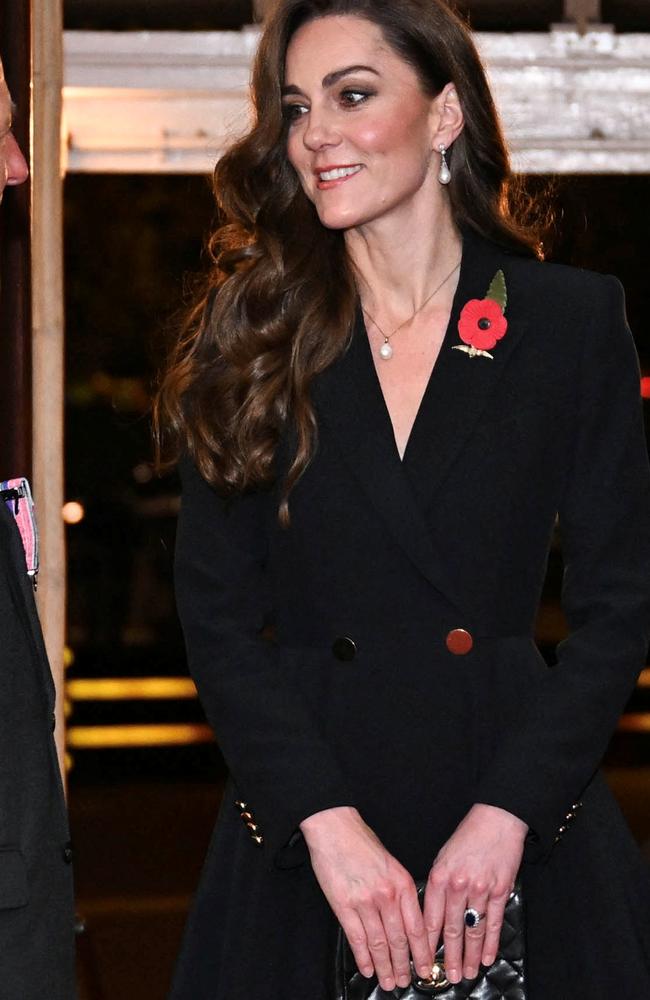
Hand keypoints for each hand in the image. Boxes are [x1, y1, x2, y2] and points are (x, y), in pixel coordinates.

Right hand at [300, 806, 432, 991]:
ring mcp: (365, 901)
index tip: (426, 968)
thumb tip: (408, 919)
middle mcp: (387, 895)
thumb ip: (401, 891)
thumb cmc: (362, 842)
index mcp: (402, 883)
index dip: (422, 952)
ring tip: (389, 982)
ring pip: (379, 943)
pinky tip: (367, 968)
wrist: (335, 827)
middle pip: (400, 940)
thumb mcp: (391, 863)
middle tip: (407, 982)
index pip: (417, 927)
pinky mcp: (343, 905)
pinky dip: (363, 957)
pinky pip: (356, 937)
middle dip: (404, 965)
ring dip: (385, 966)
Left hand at [422, 804, 526, 983]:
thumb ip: (438, 885)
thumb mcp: (443, 857)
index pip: (429, 917)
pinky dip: (490, 943)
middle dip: (447, 956)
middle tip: (446, 976)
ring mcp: (480, 889)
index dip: (425, 943)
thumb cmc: (467, 837)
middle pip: (451, 929)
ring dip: (469, 955)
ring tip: (466, 973)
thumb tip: (433, 914)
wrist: (496, 819)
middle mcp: (458, 885)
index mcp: (439, 876)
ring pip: (472, 930)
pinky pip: (493, 922)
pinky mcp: (500, 890)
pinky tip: (486, 957)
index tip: (423, 960)